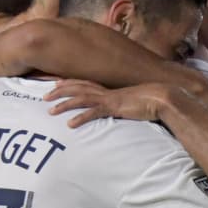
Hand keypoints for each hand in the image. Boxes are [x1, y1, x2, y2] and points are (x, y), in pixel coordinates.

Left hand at [47, 80, 171, 126]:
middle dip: (59, 91)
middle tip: (44, 96)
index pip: (85, 83)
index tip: (55, 84)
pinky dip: (81, 118)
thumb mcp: (132, 101)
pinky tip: (70, 124)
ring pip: (81, 99)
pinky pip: (93, 113)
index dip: (69, 83)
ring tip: (50, 111)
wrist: (163, 98)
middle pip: (78, 87)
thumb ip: (123, 103)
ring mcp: (109, 98)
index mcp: (110, 89)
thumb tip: (119, 108)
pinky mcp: (114, 108)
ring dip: (64, 104)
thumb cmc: (151, 101)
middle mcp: (107, 91)